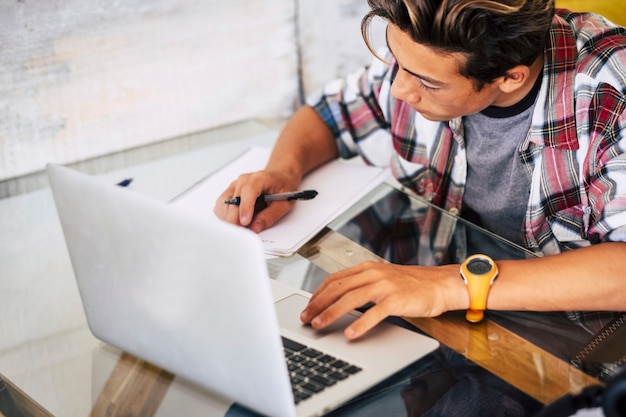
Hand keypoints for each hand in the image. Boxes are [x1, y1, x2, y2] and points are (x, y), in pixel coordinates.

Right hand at [213, 169, 300, 232]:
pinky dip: (225, 216)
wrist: (279, 176)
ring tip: (241, 227)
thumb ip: (270, 215)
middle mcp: (243, 180)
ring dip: (229, 219)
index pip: (248, 191)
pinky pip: (221, 206)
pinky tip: (236, 221)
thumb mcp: (285, 203)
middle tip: (242, 233)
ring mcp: (234, 186)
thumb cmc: (283, 186)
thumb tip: (255, 227)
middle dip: (235, 219)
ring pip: (223, 204)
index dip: (245, 208)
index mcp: (259, 178)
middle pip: (232, 201)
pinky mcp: (229, 193)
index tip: (245, 223)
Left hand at [300, 261, 465, 338]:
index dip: (318, 294)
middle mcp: (373, 274)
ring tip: (319, 325)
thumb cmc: (412, 285)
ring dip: (331, 313)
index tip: (308, 306)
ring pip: (350, 299)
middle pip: (337, 288)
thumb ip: (363, 285)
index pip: (335, 279)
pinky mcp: (396, 299)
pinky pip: (374, 313)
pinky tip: (350, 333)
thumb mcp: (383, 279)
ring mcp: (385, 286)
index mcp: (368, 268)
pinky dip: (360, 324)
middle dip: (318, 304)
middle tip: (306, 318)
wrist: (440, 284)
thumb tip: (339, 300)